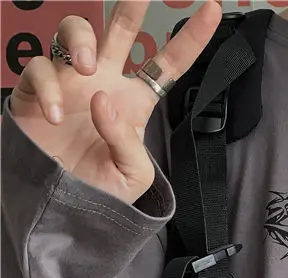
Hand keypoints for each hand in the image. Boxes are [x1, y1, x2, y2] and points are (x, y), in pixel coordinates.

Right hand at [9, 0, 222, 204]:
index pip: (168, 64)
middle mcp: (104, 82)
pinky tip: (57, 117)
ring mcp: (69, 82)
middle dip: (130, 3)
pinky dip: (48, 86)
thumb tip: (103, 98)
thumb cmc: (103, 192)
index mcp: (136, 101)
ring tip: (87, 68)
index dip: (190, 37)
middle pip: (119, 29)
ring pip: (74, 30)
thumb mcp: (133, 175)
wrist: (64, 210)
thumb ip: (126, 139)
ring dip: (81, 39)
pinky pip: (39, 68)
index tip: (213, 8)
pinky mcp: (36, 90)